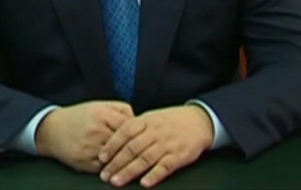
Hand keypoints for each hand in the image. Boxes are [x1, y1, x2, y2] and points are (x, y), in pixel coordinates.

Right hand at [35, 101, 133, 172]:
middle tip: (140, 151)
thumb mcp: (100, 105)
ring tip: (129, 160)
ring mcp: (90, 147)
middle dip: (132, 147)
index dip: (136, 132)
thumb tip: (137, 119)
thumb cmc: (79, 117)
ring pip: (115, 157)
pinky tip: (114, 165)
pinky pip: (104, 167)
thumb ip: (120, 108)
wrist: (52, 129)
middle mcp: (96, 130)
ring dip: (122, 159)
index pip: (128, 125)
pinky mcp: (84, 162)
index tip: (140, 136)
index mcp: (101, 114)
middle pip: (123, 142)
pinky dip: (110, 167)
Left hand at [98, 105, 213, 186]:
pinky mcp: (179, 156)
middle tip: (104, 175)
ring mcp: (167, 144)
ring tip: (116, 181)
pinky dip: (154, 175)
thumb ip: (135, 127)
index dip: (112, 144)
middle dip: (116, 162)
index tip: (101, 157)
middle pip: (132, 148)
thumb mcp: (152, 117)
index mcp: (147, 121)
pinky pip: (165, 167)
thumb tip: (114, 139)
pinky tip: (144, 183)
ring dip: (129, 171)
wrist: (199, 120)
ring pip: (145, 158)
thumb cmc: (172, 120)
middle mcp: (155, 132)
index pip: (125, 132)